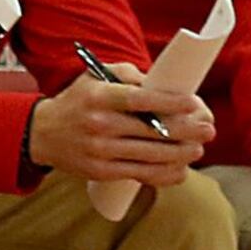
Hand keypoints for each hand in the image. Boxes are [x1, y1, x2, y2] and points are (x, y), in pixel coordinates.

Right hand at [28, 64, 214, 187]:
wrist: (42, 133)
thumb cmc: (79, 100)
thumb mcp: (96, 76)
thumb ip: (129, 75)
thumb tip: (162, 83)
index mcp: (100, 97)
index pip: (139, 100)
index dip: (169, 103)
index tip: (193, 103)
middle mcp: (100, 125)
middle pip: (150, 131)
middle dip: (185, 132)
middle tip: (208, 131)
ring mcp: (100, 152)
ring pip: (149, 156)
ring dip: (179, 155)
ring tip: (198, 150)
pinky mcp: (101, 172)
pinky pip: (138, 175)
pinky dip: (163, 174)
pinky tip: (180, 170)